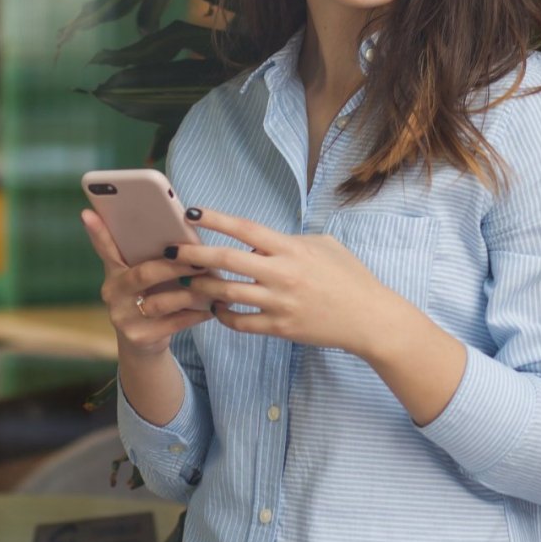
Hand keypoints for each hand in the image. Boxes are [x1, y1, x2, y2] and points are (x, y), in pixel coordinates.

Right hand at [81, 209, 211, 358]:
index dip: (96, 231)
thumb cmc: (150, 297)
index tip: (87, 213)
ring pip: (161, 301)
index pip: (105, 247)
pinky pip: (173, 323)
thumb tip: (181, 230)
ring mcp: (123, 318)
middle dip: (175, 266)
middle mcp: (112, 293)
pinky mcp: (140, 337)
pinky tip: (211, 308)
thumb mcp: (144, 277)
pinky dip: (196, 314)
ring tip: (212, 285)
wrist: (143, 344)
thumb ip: (151, 256)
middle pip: (143, 274)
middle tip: (200, 259)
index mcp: (114, 272)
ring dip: (191, 293)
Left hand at [172, 207, 404, 355]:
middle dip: (194, 255)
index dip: (216, 219)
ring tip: (187, 281)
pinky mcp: (279, 328)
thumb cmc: (350, 277)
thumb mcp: (325, 245)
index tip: (191, 213)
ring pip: (227, 293)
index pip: (245, 229)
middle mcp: (281, 274)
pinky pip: (240, 322)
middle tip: (171, 251)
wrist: (369, 318)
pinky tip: (216, 308)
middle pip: (227, 261)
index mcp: (291, 248)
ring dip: (203, 287)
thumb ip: (290, 240)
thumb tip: (262, 239)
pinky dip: (223, 315)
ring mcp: (279, 303)